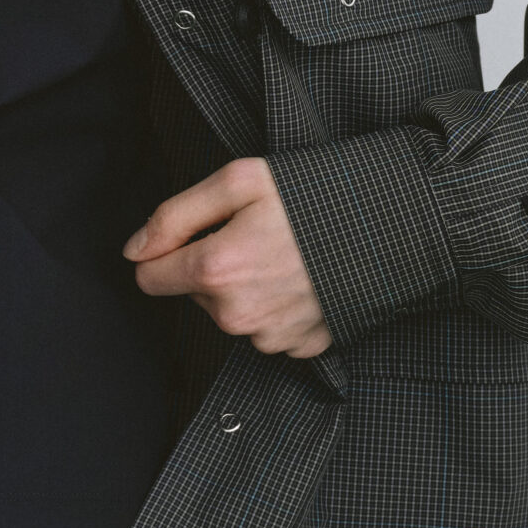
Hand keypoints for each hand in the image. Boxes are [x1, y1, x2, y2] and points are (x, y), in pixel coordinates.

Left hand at [124, 157, 331, 359]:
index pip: (149, 277)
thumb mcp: (238, 180)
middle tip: (257, 231)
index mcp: (215, 270)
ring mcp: (271, 336)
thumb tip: (134, 250)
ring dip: (247, 283)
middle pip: (194, 291)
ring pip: (231, 309)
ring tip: (286, 250)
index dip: (165, 249)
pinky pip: (268, 327)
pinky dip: (278, 304)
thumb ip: (173, 215)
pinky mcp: (301, 347)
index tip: (195, 230)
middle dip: (214, 262)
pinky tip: (303, 276)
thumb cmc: (316, 195)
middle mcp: (238, 314)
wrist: (393, 224)